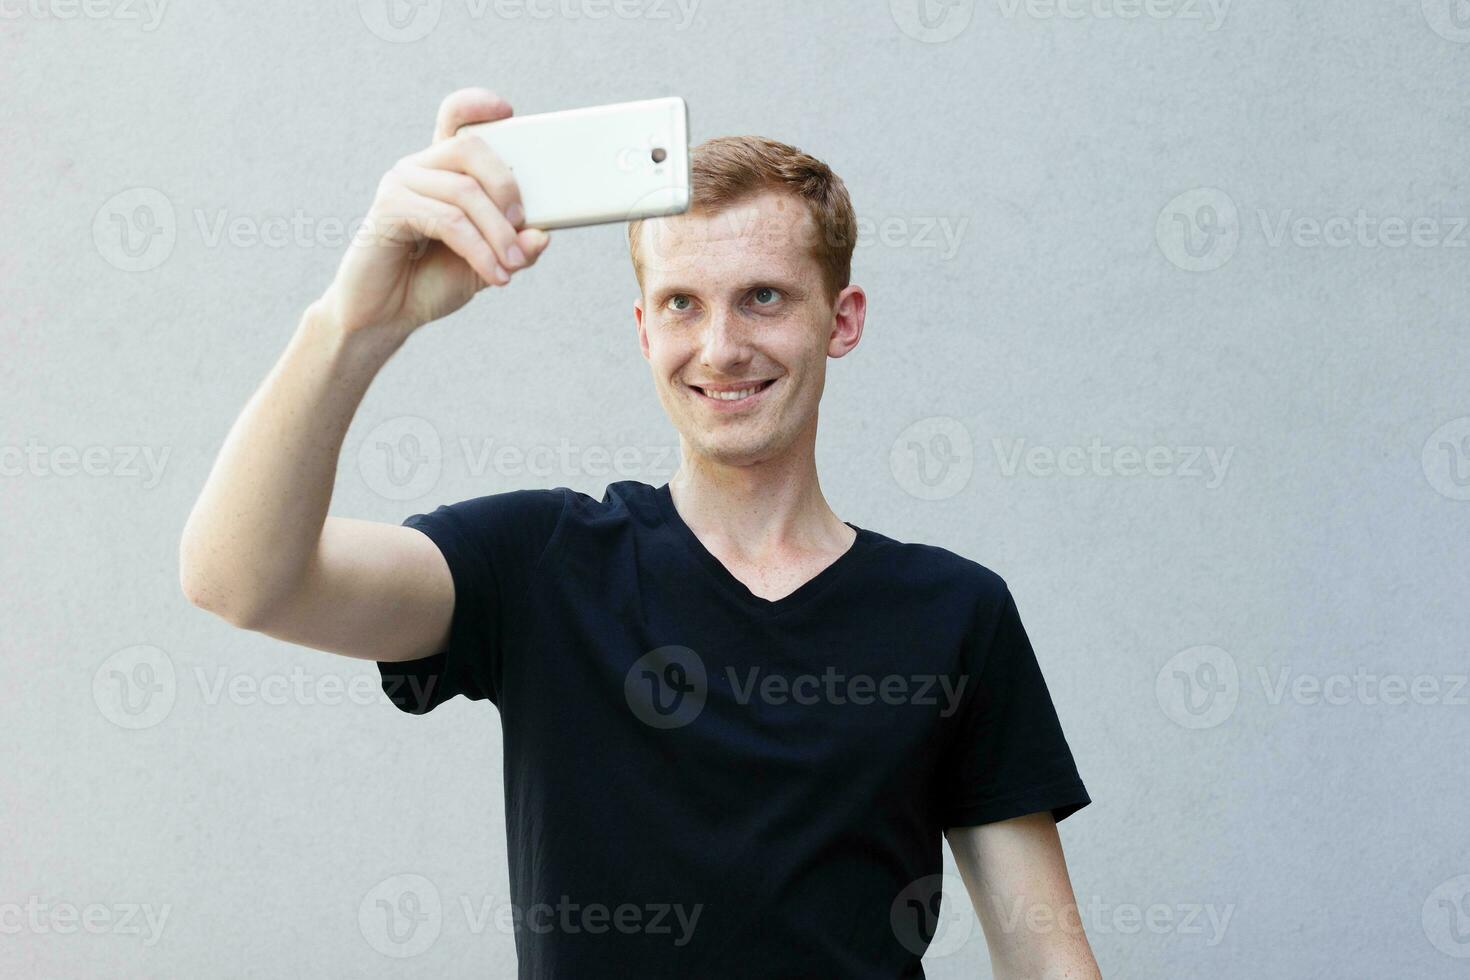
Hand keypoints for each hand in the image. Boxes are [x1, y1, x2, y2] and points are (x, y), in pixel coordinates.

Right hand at [316, 88, 551, 338]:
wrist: (386, 316)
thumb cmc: (431, 282)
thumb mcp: (486, 264)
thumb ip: (515, 247)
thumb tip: (544, 234)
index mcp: (442, 171)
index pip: (454, 119)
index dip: (477, 104)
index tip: (508, 111)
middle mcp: (419, 167)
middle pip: (472, 148)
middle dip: (508, 188)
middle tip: (524, 230)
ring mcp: (401, 182)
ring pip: (465, 191)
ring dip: (499, 233)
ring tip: (512, 265)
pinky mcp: (389, 207)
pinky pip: (448, 220)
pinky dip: (479, 249)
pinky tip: (495, 274)